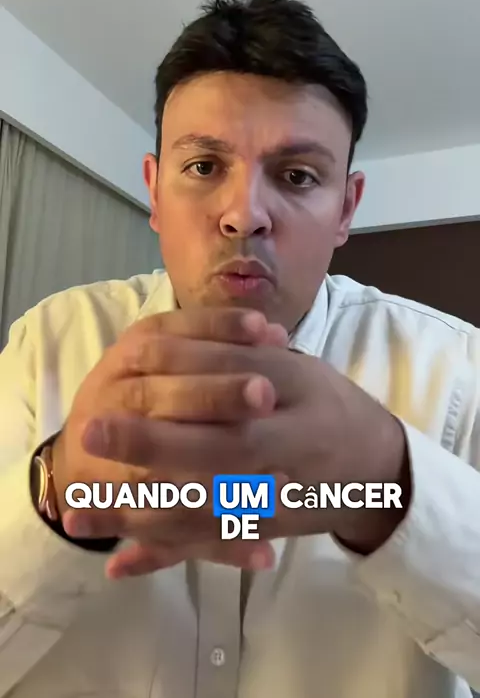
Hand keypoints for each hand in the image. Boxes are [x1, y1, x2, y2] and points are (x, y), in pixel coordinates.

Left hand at [64, 339, 409, 575]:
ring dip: (139, 515)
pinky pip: (210, 546)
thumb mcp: (297, 369)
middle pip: (217, 455)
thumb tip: (157, 347)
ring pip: (206, 514)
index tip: (125, 369)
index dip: (182, 385)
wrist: (376, 468)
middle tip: (92, 432)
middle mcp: (290, 460)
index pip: (236, 398)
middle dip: (151, 443)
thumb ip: (235, 359)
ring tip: (80, 513)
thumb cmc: (330, 405)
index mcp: (300, 409)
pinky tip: (119, 563)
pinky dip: (165, 554)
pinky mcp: (261, 532)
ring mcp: (276, 505)